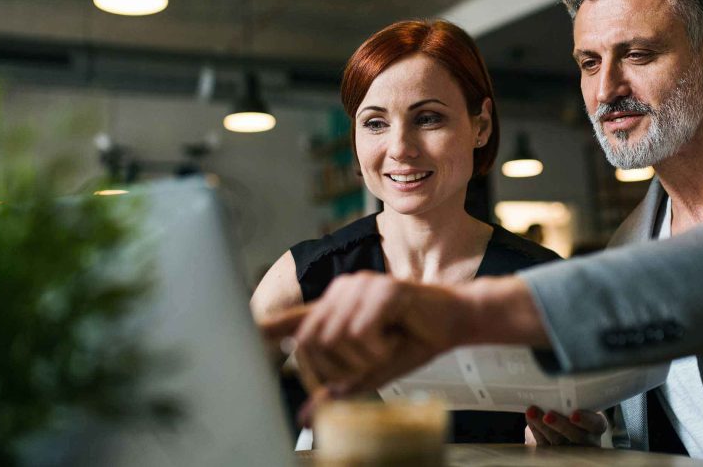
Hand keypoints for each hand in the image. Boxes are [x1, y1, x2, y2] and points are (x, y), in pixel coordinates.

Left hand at [258, 271, 466, 393]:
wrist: (455, 323)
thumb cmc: (414, 341)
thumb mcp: (372, 371)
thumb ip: (339, 388)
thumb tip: (306, 414)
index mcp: (337, 307)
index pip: (295, 317)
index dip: (268, 327)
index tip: (247, 334)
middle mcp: (342, 291)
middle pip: (311, 340)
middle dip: (332, 368)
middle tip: (363, 369)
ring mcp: (361, 286)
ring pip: (335, 337)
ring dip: (359, 358)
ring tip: (383, 351)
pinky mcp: (383, 290)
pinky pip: (361, 331)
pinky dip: (376, 347)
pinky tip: (392, 340)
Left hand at [524, 406, 606, 445]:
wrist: (560, 426)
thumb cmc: (572, 409)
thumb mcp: (577, 404)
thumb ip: (572, 400)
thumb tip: (556, 387)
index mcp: (595, 426)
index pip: (596, 424)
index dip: (586, 420)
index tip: (574, 415)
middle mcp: (586, 440)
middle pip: (577, 436)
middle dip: (561, 426)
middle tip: (548, 415)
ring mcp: (570, 449)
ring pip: (558, 442)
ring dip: (544, 427)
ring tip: (532, 412)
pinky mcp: (554, 453)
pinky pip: (545, 446)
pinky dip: (536, 431)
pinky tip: (531, 420)